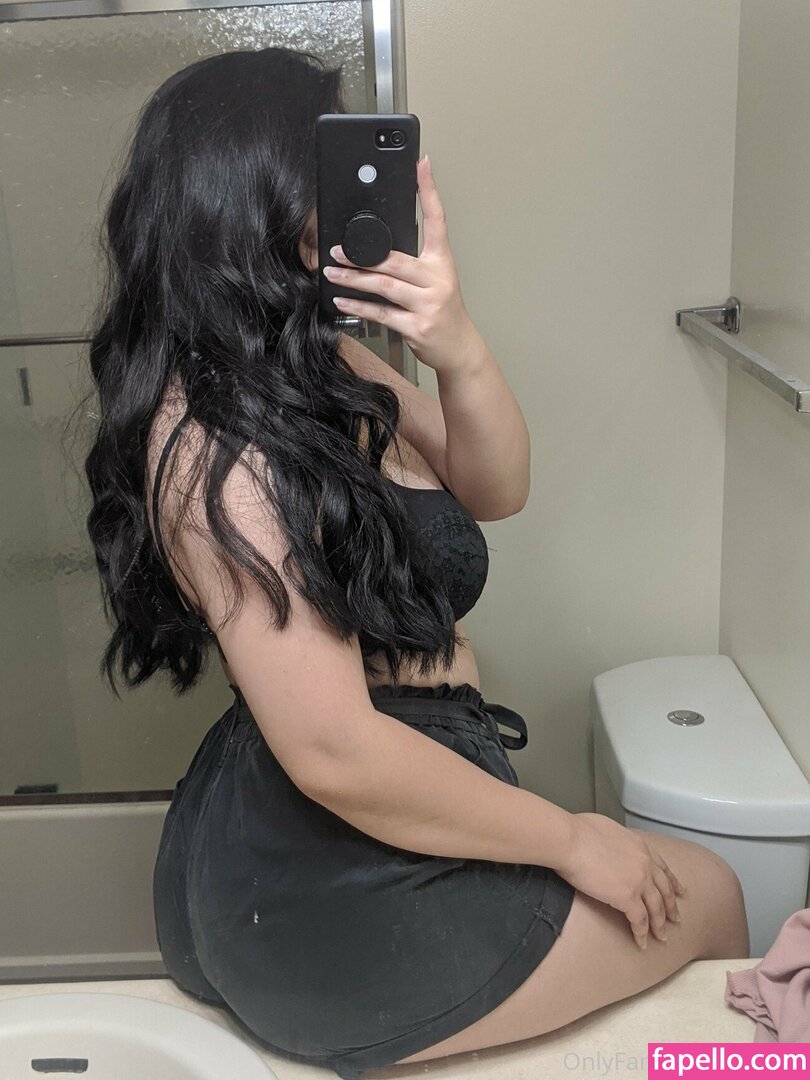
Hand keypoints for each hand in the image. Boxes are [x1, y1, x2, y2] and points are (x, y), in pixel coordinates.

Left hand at [323, 155, 480, 374]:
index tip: (421, 164)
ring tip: (332, 274)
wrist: (459, 347)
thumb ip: (413, 263)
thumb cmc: (443, 311)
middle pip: (396, 260)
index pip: (438, 220)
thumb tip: (377, 249)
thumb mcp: (436, 280)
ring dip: (354, 280)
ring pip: (385, 286)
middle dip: (362, 255)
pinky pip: (382, 313)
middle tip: (337, 251)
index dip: (429, 191)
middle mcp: (437, 280)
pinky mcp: (417, 327)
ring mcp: (428, 304)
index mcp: (442, 262)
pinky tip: (342, 301)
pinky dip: (359, 306)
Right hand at [557, 813, 685, 948]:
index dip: (672, 882)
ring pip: (656, 908)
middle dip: (671, 906)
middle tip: (676, 918)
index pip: (662, 867)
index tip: (680, 891)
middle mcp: (645, 863)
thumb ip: (617, 841)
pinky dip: (641, 934)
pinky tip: (641, 942)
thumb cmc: (578, 831)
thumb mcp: (607, 829)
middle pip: (664, 890)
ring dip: (659, 925)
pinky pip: (639, 921)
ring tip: (662, 936)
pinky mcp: (627, 898)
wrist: (570, 840)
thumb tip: (609, 846)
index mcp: (640, 846)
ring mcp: (639, 881)